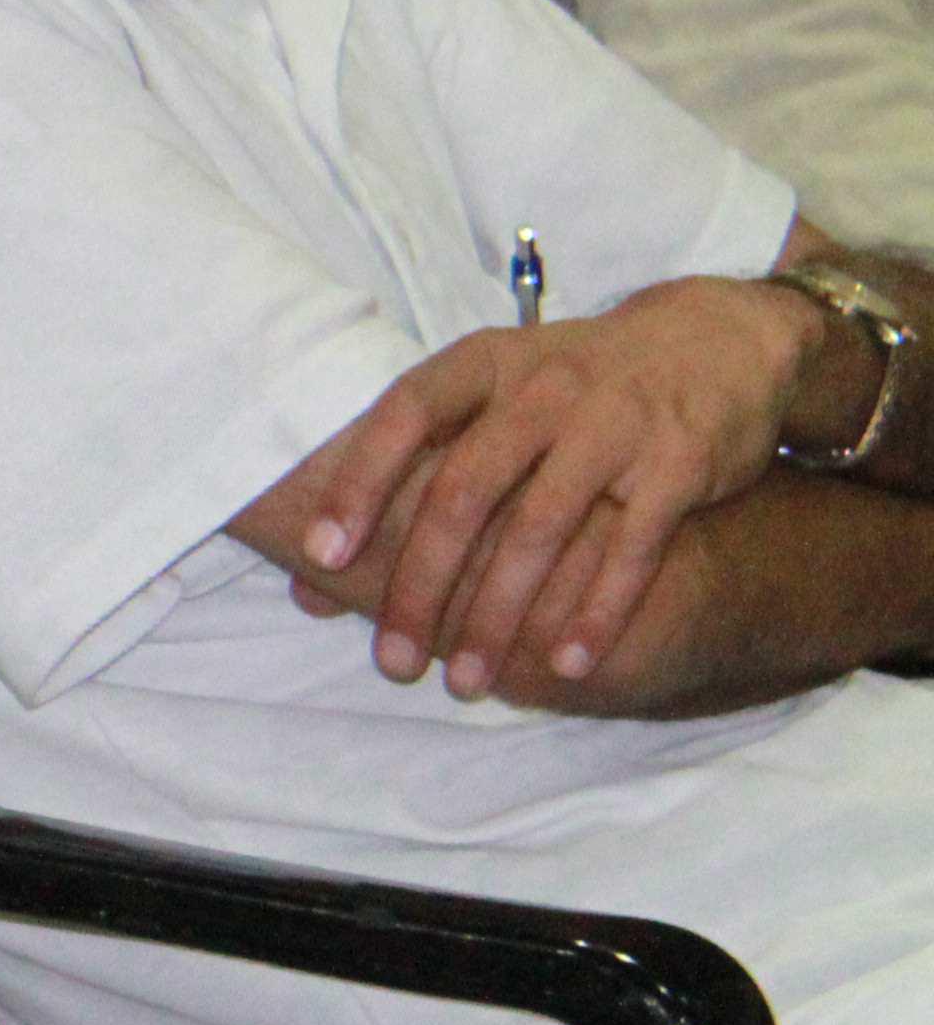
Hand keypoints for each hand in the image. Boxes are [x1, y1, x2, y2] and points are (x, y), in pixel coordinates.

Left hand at [245, 278, 821, 695]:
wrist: (715, 343)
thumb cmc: (568, 389)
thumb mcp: (492, 399)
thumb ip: (407, 478)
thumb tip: (308, 581)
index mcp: (483, 364)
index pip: (405, 415)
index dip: (360, 482)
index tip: (320, 556)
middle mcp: (542, 388)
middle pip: (465, 491)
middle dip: (422, 584)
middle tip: (393, 661)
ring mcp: (612, 424)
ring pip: (541, 530)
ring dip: (499, 614)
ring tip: (468, 681)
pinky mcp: (678, 463)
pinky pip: (631, 548)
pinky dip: (597, 611)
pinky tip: (566, 664)